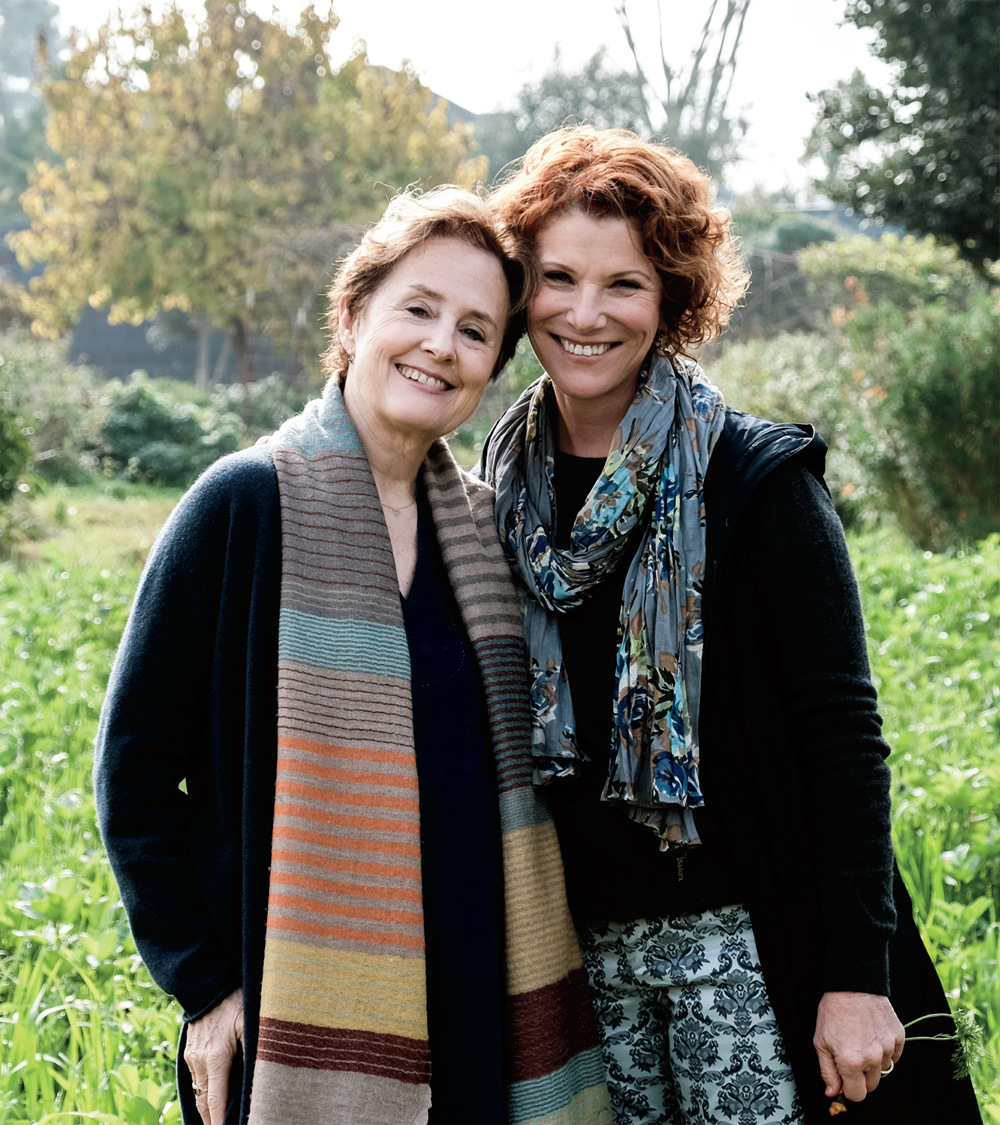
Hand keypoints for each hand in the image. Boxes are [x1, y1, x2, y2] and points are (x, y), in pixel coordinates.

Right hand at [184, 987, 244, 1124]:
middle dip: (212, 1121)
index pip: (216, 1100)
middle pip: (204, 1103)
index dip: (220, 1120)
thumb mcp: (247, 1021)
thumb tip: (261, 1072)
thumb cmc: (233, 1000)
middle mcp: (200, 1061)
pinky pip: (195, 1079)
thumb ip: (253, 1048)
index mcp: (216, 1057)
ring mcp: (192, 1057)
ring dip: (208, 1109)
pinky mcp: (189, 1052)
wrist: (207, 983)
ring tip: (219, 1121)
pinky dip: (203, 1093)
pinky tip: (213, 1099)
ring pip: (199, 1092)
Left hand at [813, 991, 903, 1102]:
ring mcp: (888, 1048)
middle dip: (861, 1076)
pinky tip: (873, 1036)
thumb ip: (828, 1072)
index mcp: (851, 1062)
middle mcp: (872, 1058)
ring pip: (883, 1070)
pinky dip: (885, 1051)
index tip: (845, 1077)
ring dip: (874, 1063)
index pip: (857, 1095)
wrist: (853, 985)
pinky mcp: (899, 1038)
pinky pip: (894, 1056)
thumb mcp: (821, 1042)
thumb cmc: (834, 1010)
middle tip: (851, 1055)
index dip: (849, 1088)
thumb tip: (832, 1093)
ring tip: (862, 1041)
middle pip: (872, 1086)